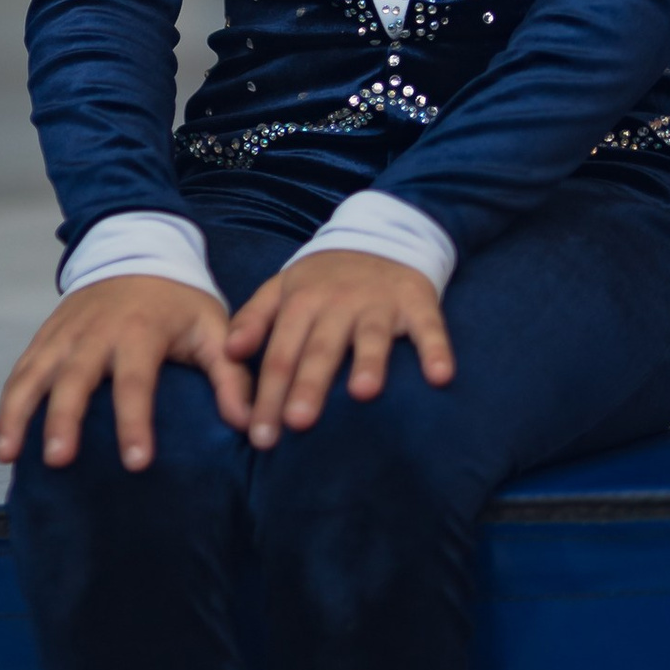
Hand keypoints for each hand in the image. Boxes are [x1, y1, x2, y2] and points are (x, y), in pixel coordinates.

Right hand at [0, 274, 250, 474]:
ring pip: (34, 374)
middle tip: (60, 460)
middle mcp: (95, 333)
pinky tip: (4, 445)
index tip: (138, 462)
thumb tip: (250, 426)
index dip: (135, 421)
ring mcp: (64, 335)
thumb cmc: (180, 300)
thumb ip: (231, 377)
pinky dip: (7, 406)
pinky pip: (20, 373)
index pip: (136, 381)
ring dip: (19, 414)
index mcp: (140, 331)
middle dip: (64, 419)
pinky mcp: (44, 338)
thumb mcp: (213, 328)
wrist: (137, 249)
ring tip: (10, 456)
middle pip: (74, 378)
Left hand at [225, 250, 453, 448]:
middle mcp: (339, 303)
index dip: (268, 394)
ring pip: (372, 336)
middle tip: (297, 424)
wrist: (381, 234)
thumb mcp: (283, 288)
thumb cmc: (324, 278)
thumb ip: (254, 318)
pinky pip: (429, 327)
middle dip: (309, 386)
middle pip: (321, 349)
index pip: (281, 354)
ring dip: (369, 363)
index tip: (259, 436)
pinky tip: (440, 376)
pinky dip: (436, 349)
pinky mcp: (417, 301)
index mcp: (302, 301)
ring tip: (363, 394)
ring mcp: (380, 303)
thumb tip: (228, 351)